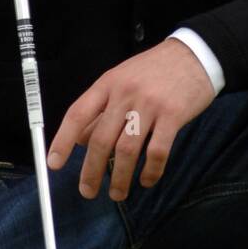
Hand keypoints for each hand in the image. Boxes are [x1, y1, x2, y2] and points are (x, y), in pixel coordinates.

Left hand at [46, 38, 215, 200]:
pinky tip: (146, 180)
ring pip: (127, 150)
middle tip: (87, 191)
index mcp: (108, 83)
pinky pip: (157, 152)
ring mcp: (150, 104)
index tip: (54, 164)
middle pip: (101, 139)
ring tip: (117, 193)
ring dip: (120, 178)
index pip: (78, 113)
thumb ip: (102, 108)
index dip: (63, 140)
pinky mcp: (173, 115)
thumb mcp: (122, 80)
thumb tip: (79, 139)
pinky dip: (150, 172)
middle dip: (91, 170)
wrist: (193, 55)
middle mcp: (125, 93)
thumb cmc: (154, 70)